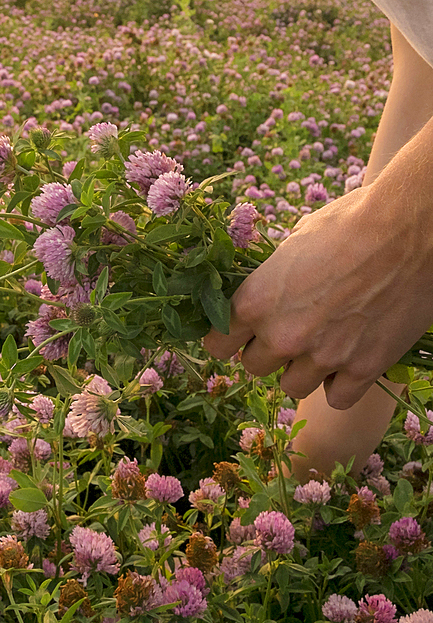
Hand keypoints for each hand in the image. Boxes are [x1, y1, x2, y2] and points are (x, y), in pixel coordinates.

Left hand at [203, 186, 432, 408]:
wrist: (406, 229)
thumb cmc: (346, 224)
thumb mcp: (290, 246)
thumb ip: (270, 284)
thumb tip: (262, 297)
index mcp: (256, 302)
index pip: (217, 343)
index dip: (225, 338)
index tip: (235, 334)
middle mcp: (283, 335)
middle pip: (253, 366)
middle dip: (265, 351)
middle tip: (285, 331)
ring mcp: (323, 356)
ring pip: (291, 386)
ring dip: (300, 369)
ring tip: (317, 345)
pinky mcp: (364, 368)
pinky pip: (336, 398)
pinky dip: (338, 384)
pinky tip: (345, 361)